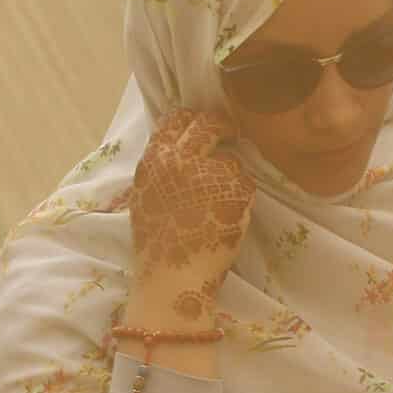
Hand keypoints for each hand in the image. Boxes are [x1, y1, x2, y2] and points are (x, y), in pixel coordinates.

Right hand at [126, 109, 254, 324]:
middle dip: (222, 126)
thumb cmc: (159, 241)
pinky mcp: (238, 188)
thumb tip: (181, 144)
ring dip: (229, 175)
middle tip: (231, 132)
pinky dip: (241, 196)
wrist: (175, 273)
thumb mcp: (147, 195)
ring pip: (230, 159)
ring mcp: (211, 172)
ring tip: (216, 204)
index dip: (191, 119)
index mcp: (154, 160)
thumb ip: (163, 166)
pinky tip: (226, 215)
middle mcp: (181, 160)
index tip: (202, 122)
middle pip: (208, 125)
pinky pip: (245, 182)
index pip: (175, 120)